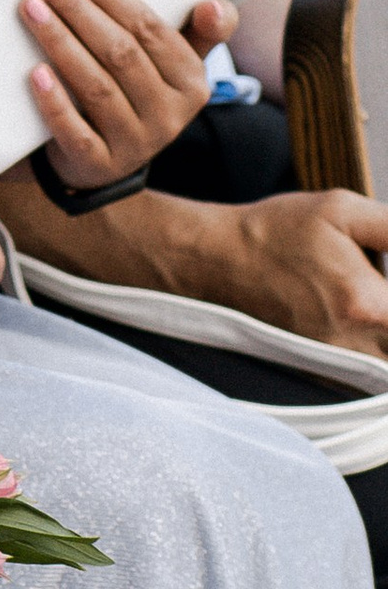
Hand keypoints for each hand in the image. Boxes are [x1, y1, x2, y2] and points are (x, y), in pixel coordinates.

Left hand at [18, 0, 210, 193]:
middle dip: (77, 10)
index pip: (149, 28)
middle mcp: (169, 116)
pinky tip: (34, 72)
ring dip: (60, 42)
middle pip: (120, 52)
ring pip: (96, 86)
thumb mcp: (171, 65)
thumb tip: (214, 4)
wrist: (102, 161)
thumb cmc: (134, 92)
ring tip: (30, 8)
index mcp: (192, 82)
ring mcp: (136, 144)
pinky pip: (76, 132)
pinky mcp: (100, 166)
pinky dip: (55, 102)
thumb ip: (196, 31)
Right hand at [187, 190, 387, 358]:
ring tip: (370, 307)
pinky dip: (375, 356)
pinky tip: (359, 323)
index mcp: (369, 304)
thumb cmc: (278, 233)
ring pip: (386, 371)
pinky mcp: (324, 377)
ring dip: (385, 338)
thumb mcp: (342, 210)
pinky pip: (369, 378)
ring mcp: (338, 367)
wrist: (218, 262)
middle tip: (381, 294)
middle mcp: (357, 345)